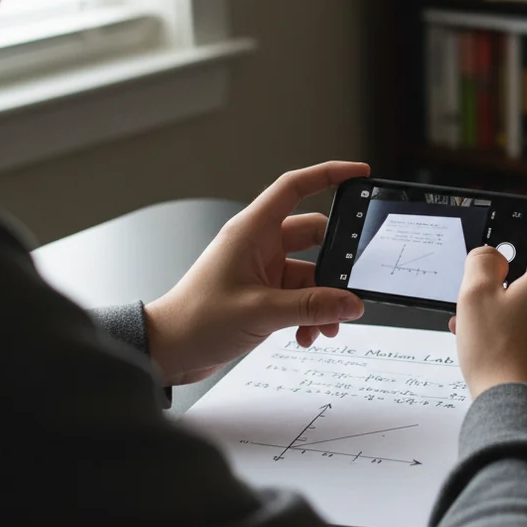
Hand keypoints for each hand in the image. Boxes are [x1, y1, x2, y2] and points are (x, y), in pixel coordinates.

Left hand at [144, 161, 369, 385]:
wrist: (168, 351)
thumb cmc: (196, 320)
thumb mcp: (261, 311)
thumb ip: (312, 307)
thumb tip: (351, 303)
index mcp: (252, 231)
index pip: (295, 187)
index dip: (329, 175)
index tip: (359, 174)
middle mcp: (259, 246)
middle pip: (313, 237)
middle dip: (335, 265)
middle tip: (351, 285)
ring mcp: (263, 270)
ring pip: (311, 274)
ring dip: (323, 301)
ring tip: (327, 326)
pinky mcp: (264, 295)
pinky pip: (301, 297)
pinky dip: (310, 315)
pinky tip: (308, 336)